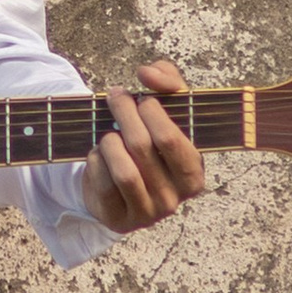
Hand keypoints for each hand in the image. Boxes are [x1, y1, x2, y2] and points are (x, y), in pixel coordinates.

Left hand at [80, 61, 205, 234]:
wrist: (119, 182)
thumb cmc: (150, 141)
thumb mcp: (167, 110)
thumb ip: (168, 82)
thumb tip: (148, 72)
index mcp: (194, 174)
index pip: (173, 141)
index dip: (153, 114)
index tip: (142, 98)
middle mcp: (174, 198)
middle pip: (142, 148)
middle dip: (125, 114)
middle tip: (116, 97)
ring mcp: (147, 213)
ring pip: (123, 170)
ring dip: (110, 141)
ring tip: (109, 131)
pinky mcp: (119, 220)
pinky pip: (103, 185)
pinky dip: (97, 161)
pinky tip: (99, 153)